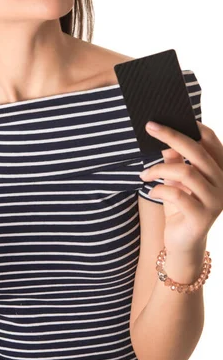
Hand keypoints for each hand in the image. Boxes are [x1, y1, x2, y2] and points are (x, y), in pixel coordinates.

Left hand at [139, 120, 222, 255]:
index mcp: (220, 169)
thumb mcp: (175, 179)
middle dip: (172, 136)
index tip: (169, 118)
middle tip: (150, 127)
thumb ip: (174, 160)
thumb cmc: (179, 205)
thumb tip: (165, 140)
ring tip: (144, 174)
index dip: (192, 127)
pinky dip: (159, 189)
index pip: (210, 141)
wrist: (181, 242)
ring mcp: (216, 200)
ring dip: (159, 169)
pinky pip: (177, 194)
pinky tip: (151, 191)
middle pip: (198, 152)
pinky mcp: (203, 217)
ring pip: (186, 173)